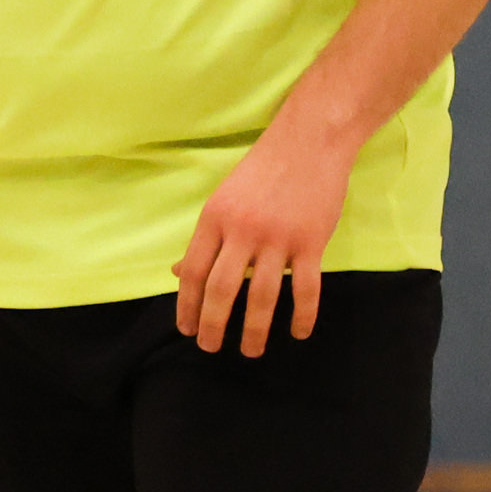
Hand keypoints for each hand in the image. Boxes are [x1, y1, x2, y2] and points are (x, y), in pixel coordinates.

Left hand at [174, 127, 353, 356]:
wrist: (310, 141)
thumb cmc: (263, 171)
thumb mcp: (223, 200)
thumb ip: (206, 239)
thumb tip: (179, 274)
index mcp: (215, 219)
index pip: (192, 272)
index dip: (186, 306)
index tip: (186, 330)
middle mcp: (242, 230)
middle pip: (221, 290)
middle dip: (212, 326)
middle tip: (210, 348)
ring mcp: (278, 237)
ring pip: (262, 296)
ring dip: (254, 330)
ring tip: (250, 351)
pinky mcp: (311, 241)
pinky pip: (306, 289)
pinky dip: (302, 316)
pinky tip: (297, 333)